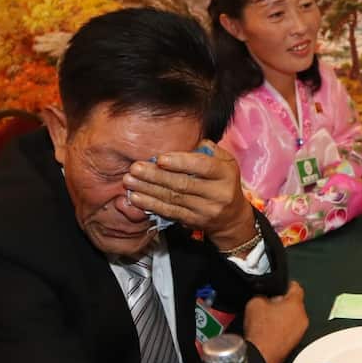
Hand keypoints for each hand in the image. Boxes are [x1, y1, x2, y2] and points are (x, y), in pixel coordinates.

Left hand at [122, 141, 255, 250]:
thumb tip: (187, 141)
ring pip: (173, 199)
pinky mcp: (194, 221)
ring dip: (148, 190)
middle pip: (184, 184)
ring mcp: (206, 210)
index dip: (181, 162)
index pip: (204, 166)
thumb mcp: (225, 162)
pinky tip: (136, 198)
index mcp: (226, 174)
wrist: (232, 217)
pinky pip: (170, 212)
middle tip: (135, 168)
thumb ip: (208, 150)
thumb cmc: (223, 181)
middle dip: (156, 175)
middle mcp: (218, 193)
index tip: (160, 158)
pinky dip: (151, 205)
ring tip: (129, 181)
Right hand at [243, 281, 308, 362]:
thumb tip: (266, 297)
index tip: (280, 286)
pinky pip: (289, 329)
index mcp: (296, 305)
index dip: (285, 285)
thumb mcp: (255, 302)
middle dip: (282, 302)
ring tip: (267, 320)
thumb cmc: (260, 333)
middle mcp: (302, 318)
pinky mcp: (295, 342)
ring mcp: (300, 332)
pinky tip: (268, 331)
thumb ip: (264, 294)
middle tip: (268, 305)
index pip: (296, 287)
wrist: (260, 355)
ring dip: (282, 316)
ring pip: (292, 317)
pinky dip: (281, 328)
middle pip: (294, 303)